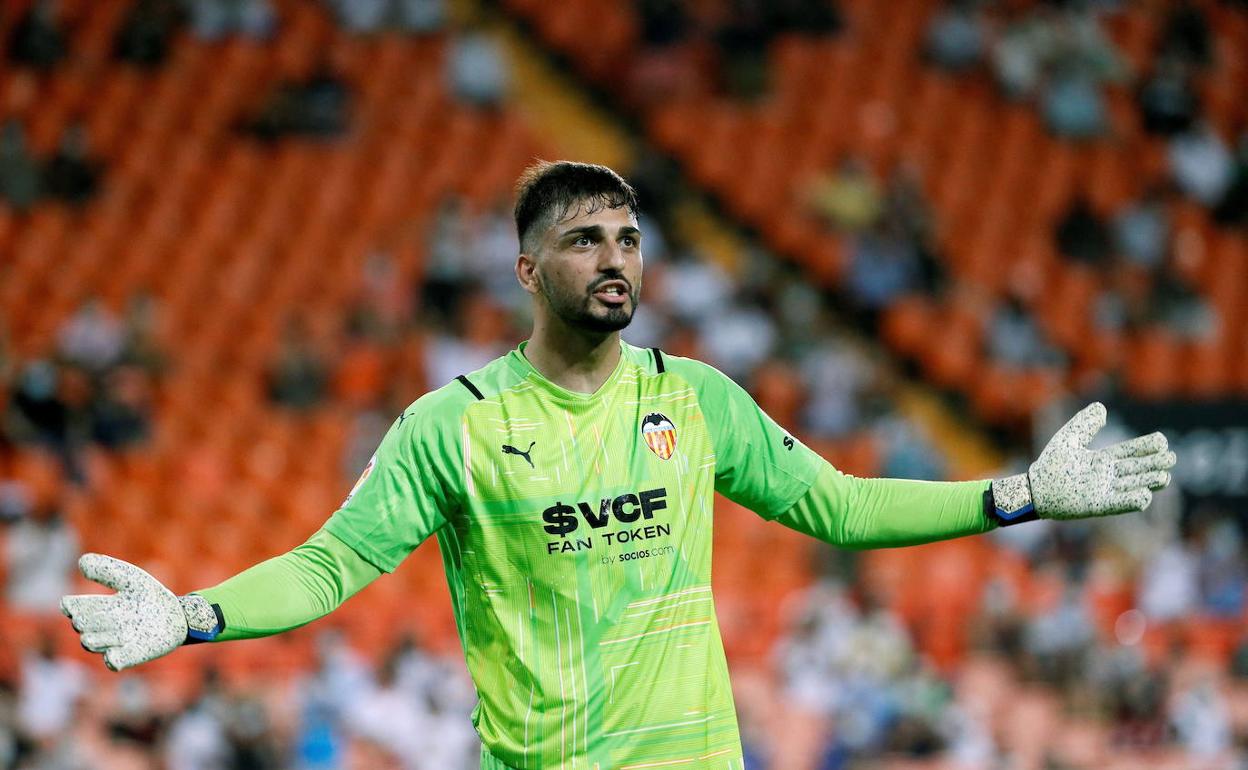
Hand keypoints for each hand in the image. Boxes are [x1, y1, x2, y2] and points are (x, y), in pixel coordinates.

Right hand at [60, 554, 187, 670]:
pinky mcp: (129, 656)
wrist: (176, 615)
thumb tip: (82, 561)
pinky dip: (113, 659)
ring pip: (91, 643)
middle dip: (89, 618)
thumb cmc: (147, 596)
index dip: (72, 604)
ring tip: (117, 629)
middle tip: (112, 610)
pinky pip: (113, 662)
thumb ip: (107, 570)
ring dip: (99, 636)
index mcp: (95, 607)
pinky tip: (114, 656)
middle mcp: (99, 627)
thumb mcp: (130, 578)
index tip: (76, 601)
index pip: (72, 607)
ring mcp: (113, 643)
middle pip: (81, 623)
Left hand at [990, 402, 1176, 522]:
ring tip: (1164, 476)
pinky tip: (1145, 495)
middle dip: (1153, 464)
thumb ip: (1085, 424)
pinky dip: (1131, 501)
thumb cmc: (1050, 464)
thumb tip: (1101, 407)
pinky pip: (1118, 504)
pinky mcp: (1097, 505)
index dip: (1146, 447)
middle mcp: (1107, 476)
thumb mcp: (1069, 439)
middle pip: (1136, 469)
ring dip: (1148, 482)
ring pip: (1132, 486)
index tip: (1162, 440)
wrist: (1035, 488)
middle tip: (1171, 458)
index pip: (1129, 452)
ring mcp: (1104, 491)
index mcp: (1102, 460)